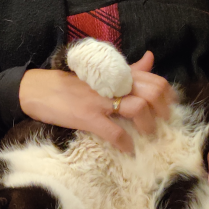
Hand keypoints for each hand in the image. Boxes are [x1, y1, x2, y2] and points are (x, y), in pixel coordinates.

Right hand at [19, 50, 176, 151]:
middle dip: (162, 111)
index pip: (154, 78)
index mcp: (117, 73)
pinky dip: (125, 143)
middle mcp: (112, 84)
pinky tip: (128, 149)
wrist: (38, 89)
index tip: (170, 108)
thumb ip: (128, 68)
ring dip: (148, 126)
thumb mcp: (101, 72)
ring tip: (147, 136)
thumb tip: (150, 58)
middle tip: (162, 124)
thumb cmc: (71, 83)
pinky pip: (114, 132)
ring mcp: (101, 100)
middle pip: (152, 92)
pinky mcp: (88, 116)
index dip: (167, 95)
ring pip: (138, 109)